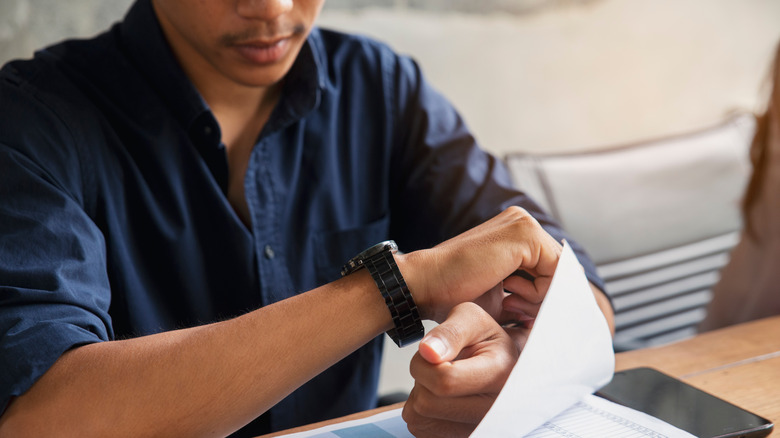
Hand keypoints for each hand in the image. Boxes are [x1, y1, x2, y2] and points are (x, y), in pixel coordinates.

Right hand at [397, 206, 561, 321]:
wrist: (425, 285)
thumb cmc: (453, 294)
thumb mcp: (501, 295)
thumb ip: (528, 296)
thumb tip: (555, 310)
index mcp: (514, 231)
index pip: (551, 265)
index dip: (547, 295)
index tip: (527, 315)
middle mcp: (521, 221)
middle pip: (559, 267)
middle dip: (545, 297)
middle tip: (517, 310)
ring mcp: (524, 224)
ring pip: (560, 270)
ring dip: (541, 297)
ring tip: (509, 302)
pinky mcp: (525, 234)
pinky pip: (557, 270)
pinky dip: (540, 292)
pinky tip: (511, 296)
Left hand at [402, 303, 518, 437]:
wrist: (500, 361)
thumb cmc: (485, 338)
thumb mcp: (472, 319)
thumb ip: (450, 332)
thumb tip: (428, 352)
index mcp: (501, 374)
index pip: (444, 381)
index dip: (423, 363)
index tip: (432, 352)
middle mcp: (495, 409)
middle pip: (427, 403)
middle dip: (421, 379)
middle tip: (439, 365)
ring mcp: (480, 428)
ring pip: (420, 419)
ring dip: (421, 395)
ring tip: (443, 380)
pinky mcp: (464, 437)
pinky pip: (421, 430)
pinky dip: (423, 412)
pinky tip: (442, 397)